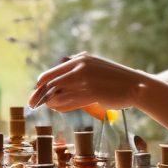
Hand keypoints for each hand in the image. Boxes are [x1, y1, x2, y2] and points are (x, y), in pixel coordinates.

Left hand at [28, 52, 145, 111]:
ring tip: (49, 105)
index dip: (39, 85)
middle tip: (32, 103)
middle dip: (38, 95)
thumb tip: (56, 80)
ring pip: (59, 94)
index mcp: (80, 59)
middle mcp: (81, 68)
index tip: (35, 93)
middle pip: (50, 84)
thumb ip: (76, 69)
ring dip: (50, 102)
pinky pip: (70, 102)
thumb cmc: (112, 79)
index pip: (50, 73)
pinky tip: (57, 107)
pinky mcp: (93, 93)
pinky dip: (61, 106)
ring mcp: (86, 80)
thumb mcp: (93, 66)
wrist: (136, 85)